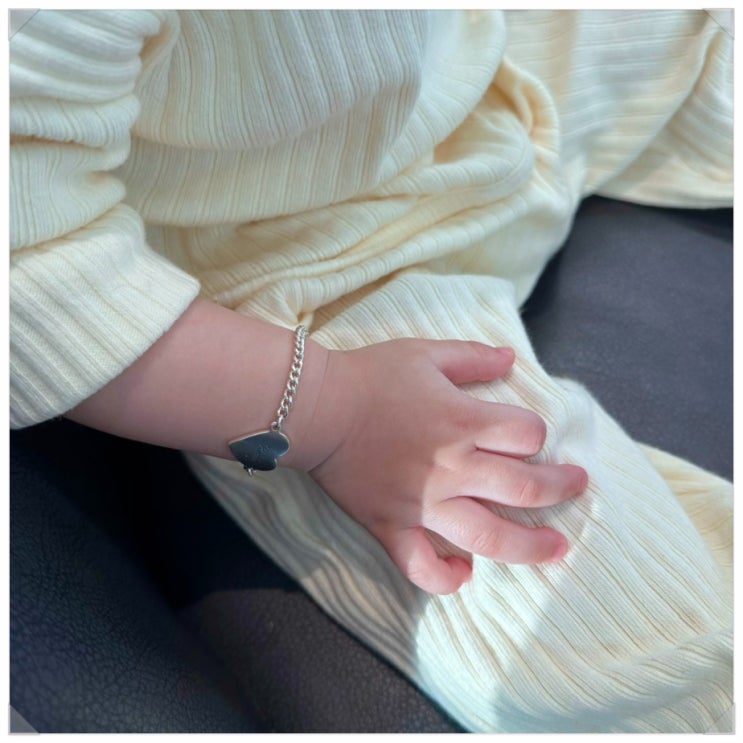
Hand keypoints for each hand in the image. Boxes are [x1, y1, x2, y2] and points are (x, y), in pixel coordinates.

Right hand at [302, 338, 587, 594]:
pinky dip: (445, 577)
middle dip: (561, 487)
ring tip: (557, 549)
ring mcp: (422, 504)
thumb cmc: (370, 375)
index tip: (528, 433)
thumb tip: (511, 358)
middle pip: (525, 486)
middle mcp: (451, 467)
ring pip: (488, 536)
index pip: (526, 434)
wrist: (316, 407)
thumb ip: (472, 357)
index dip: (536, 432)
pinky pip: (421, 566)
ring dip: (530, 546)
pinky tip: (464, 573)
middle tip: (577, 487)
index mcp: (463, 422)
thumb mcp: (425, 353)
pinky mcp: (392, 526)